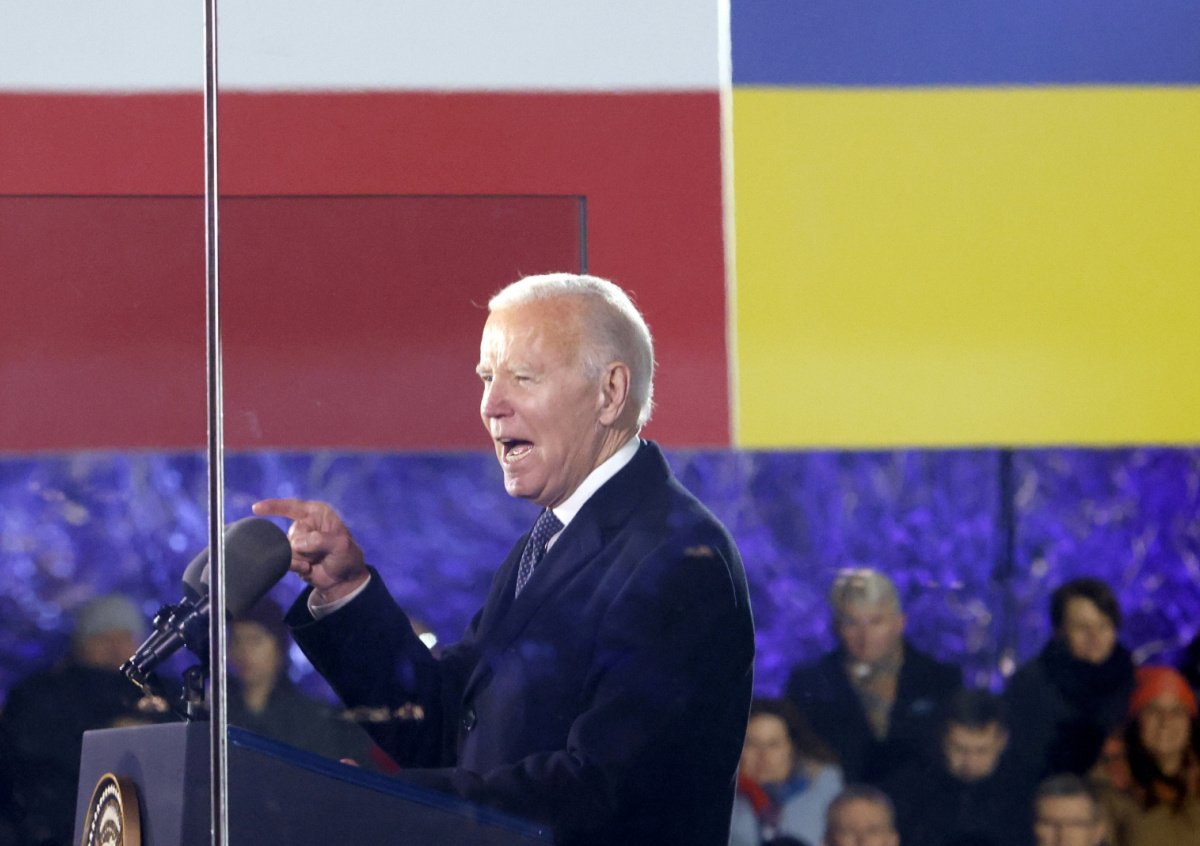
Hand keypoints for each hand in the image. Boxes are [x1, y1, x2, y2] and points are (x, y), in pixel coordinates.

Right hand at [251, 498, 368, 603]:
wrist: (342, 579)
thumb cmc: (346, 556)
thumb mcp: (341, 545)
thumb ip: (320, 540)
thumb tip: (296, 544)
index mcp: (317, 513)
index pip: (292, 506)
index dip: (274, 506)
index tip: (256, 508)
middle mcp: (304, 523)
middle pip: (293, 534)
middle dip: (307, 547)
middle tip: (323, 553)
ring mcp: (295, 540)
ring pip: (287, 548)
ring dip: (302, 558)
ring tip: (316, 560)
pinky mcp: (290, 556)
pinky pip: (284, 559)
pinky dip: (296, 565)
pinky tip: (308, 568)